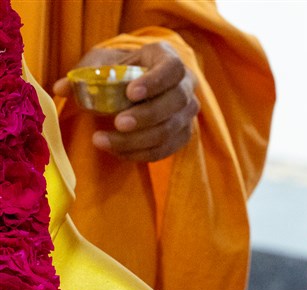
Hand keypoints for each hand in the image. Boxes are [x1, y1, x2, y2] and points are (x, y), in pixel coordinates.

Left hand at [54, 42, 199, 161]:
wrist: (139, 88)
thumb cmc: (120, 72)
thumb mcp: (103, 65)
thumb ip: (84, 76)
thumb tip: (60, 88)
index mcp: (168, 59)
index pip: (172, 69)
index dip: (154, 82)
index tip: (130, 92)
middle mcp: (185, 86)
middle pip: (174, 103)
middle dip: (146, 116)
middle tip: (118, 123)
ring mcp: (187, 114)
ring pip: (169, 131)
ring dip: (137, 140)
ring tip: (103, 141)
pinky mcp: (182, 136)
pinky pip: (165, 150)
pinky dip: (140, 153)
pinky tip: (116, 151)